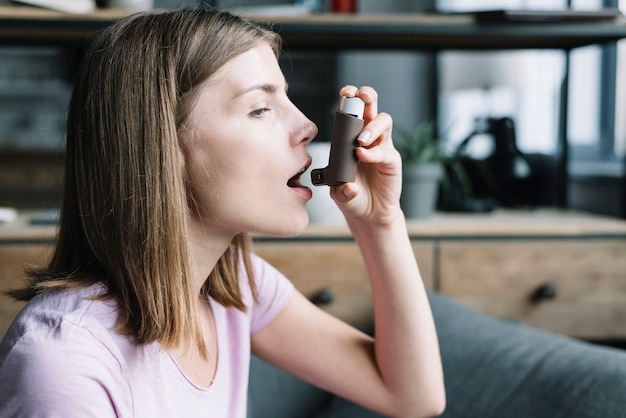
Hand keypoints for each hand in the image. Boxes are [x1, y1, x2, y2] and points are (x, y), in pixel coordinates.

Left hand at [330, 85, 402, 226]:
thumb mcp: (338, 194)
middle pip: (371, 107)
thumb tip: (349, 186)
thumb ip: (340, 189)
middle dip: (366, 97)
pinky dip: (374, 152)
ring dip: (373, 127)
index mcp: (349, 137)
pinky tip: (364, 156)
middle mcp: (367, 137)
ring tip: (361, 141)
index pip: (350, 112)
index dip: (348, 99)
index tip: (345, 93)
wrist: (369, 214)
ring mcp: (381, 146)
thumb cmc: (351, 197)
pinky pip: (385, 150)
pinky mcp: (391, 160)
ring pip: (384, 122)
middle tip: (361, 97)